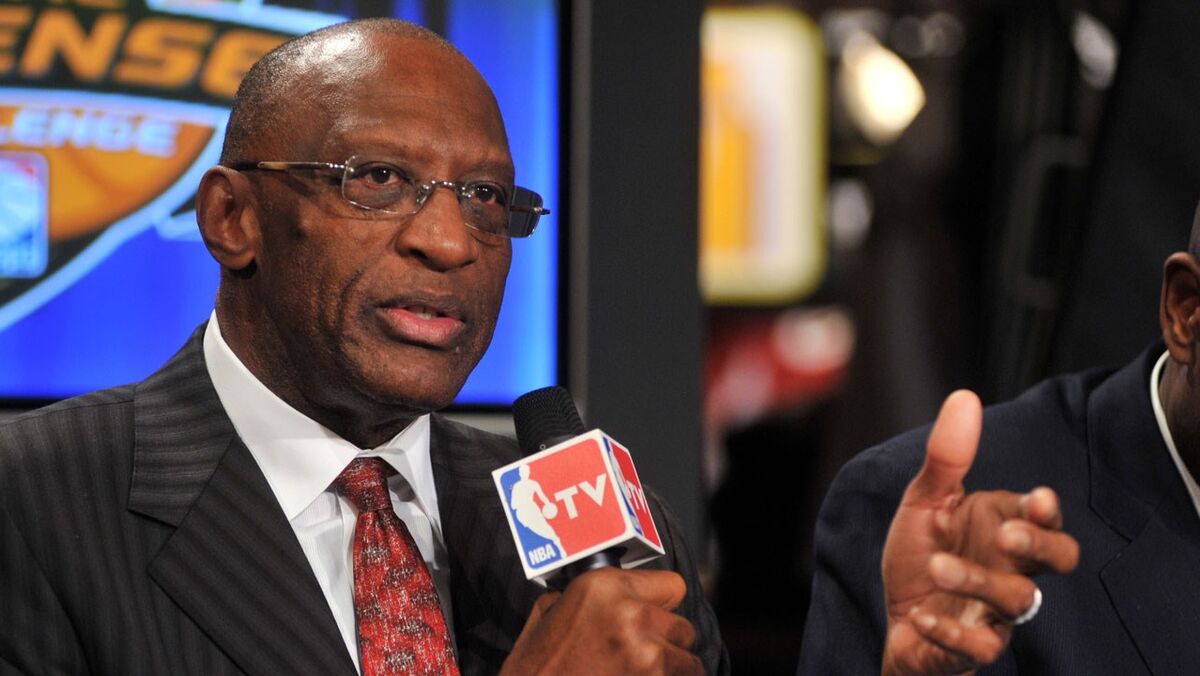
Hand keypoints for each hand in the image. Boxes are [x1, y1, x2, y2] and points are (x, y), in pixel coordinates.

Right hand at [501, 567, 701, 674]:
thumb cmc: (533, 670)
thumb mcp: (545, 616)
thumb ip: (579, 596)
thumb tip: (606, 592)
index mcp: (602, 586)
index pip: (672, 585)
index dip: (661, 605)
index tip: (652, 619)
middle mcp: (629, 612)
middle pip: (682, 626)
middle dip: (666, 642)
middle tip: (640, 657)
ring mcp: (645, 651)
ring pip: (688, 660)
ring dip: (671, 670)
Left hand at [880, 390, 1079, 675]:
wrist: (897, 616)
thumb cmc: (921, 553)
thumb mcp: (926, 503)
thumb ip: (946, 458)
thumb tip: (964, 396)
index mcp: (1004, 528)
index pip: (1044, 519)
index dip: (1046, 512)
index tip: (1039, 499)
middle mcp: (1011, 568)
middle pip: (1058, 560)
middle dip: (1041, 545)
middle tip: (1008, 534)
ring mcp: (997, 610)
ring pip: (1015, 600)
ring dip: (978, 581)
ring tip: (936, 565)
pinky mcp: (973, 646)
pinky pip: (979, 647)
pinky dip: (951, 632)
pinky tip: (922, 615)